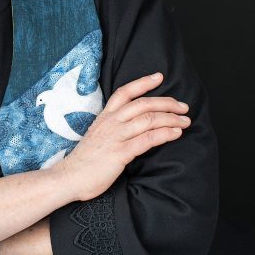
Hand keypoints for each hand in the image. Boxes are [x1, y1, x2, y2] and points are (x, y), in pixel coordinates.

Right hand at [57, 72, 189, 201]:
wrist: (69, 177)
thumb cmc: (84, 160)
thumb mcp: (97, 135)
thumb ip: (113, 127)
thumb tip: (131, 125)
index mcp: (104, 117)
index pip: (124, 92)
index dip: (143, 82)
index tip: (159, 77)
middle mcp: (110, 123)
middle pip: (143, 104)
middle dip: (166, 102)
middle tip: (183, 106)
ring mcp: (115, 136)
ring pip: (148, 119)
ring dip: (171, 118)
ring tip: (185, 121)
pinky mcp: (120, 153)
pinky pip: (147, 139)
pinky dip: (165, 134)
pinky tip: (176, 134)